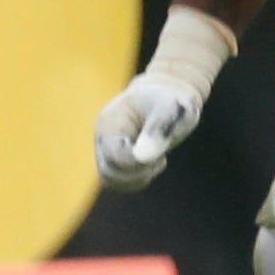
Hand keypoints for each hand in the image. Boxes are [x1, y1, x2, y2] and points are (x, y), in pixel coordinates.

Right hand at [93, 69, 207, 189]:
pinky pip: (116, 181)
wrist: (166, 93)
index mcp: (110, 123)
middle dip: (139, 172)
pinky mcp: (114, 157)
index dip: (138, 163)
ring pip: (110, 180)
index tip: (160, 155)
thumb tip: (142, 157)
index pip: (114, 157)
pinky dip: (137, 180)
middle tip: (161, 158)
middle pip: (109, 172)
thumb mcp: (172, 109)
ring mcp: (105, 148)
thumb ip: (158, 130)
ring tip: (158, 160)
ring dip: (137, 178)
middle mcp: (102, 137)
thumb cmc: (170, 99)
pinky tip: (153, 164)